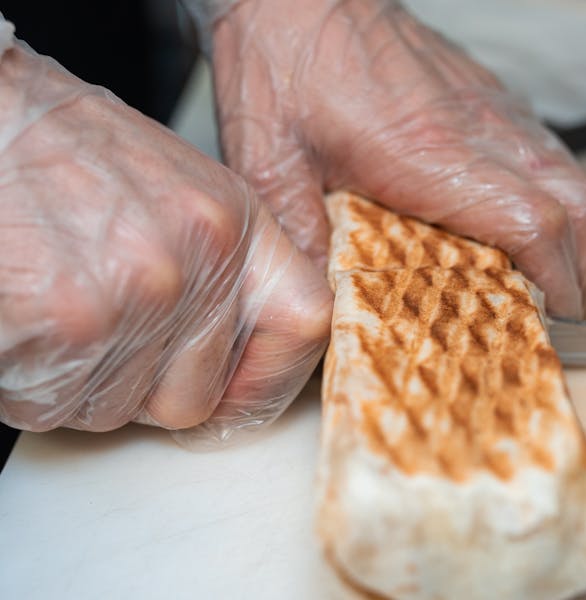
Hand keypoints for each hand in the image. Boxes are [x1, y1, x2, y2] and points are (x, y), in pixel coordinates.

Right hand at [0, 42, 331, 443]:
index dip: (268, 380)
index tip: (237, 392)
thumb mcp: (175, 189)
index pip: (304, 326)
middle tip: (102, 331)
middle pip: (195, 398)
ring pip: (118, 411)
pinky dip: (29, 380)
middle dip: (142, 389)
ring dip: (80, 382)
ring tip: (55, 304)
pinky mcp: (66, 324)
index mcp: (235, 221)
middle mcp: (197, 258)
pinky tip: (23, 315)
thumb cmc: (59, 150)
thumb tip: (236, 354)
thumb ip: (218, 269)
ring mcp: (136, 294)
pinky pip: (54, 406)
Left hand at [193, 0, 585, 316]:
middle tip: (554, 310)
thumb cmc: (282, 62)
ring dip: (578, 234)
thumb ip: (301, 237)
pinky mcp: (488, 94)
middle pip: (581, 206)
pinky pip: (550, 153)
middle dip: (584, 269)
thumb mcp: (269, 161)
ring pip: (576, 178)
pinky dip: (557, 198)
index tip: (551, 320)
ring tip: (546, 276)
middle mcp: (479, 129)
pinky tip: (522, 221)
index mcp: (431, 156)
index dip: (557, 281)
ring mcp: (491, 107)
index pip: (536, 223)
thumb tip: (320, 303)